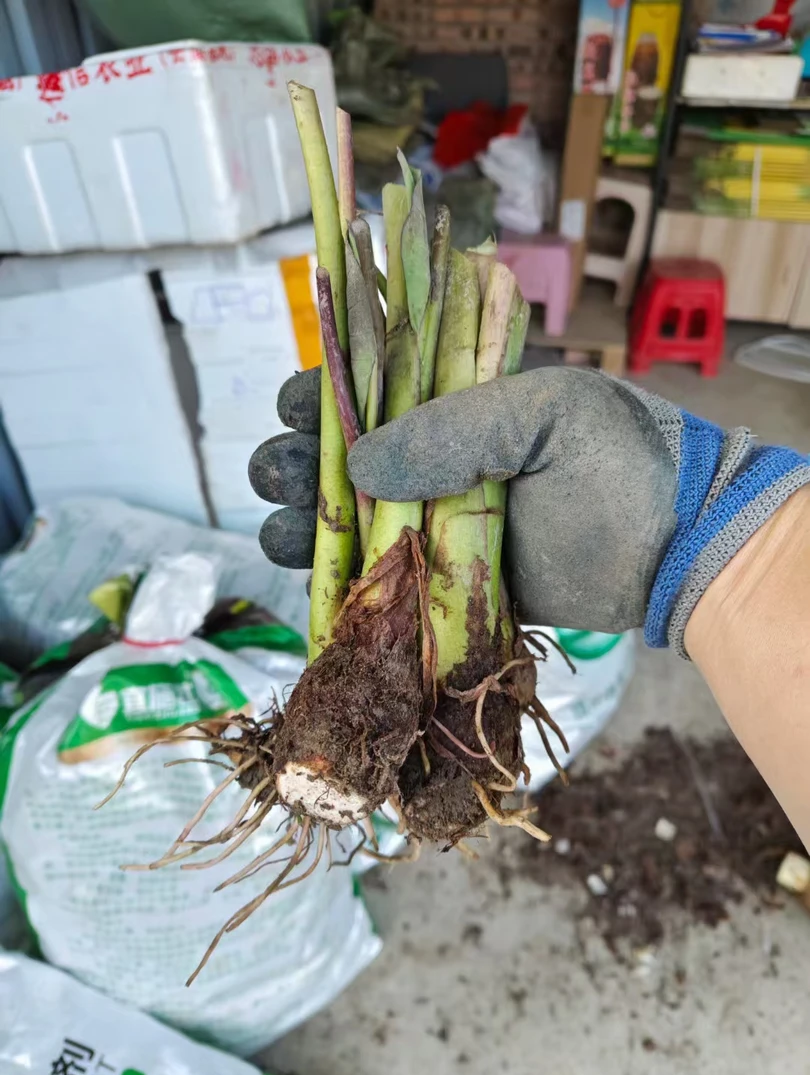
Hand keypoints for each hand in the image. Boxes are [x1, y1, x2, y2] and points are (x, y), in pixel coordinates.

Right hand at [249, 366, 678, 632]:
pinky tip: (314, 582)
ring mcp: (442, 527)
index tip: (297, 410)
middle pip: (347, 461)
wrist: (677, 549)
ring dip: (309, 527)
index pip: (372, 392)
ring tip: (281, 533)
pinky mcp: (451, 585)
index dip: (326, 397)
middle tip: (277, 476)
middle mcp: (441, 466)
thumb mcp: (541, 415)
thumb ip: (451, 431)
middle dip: (299, 465)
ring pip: (356, 525)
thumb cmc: (620, 462)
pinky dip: (347, 584)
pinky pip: (387, 583)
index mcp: (458, 408)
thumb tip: (358, 468)